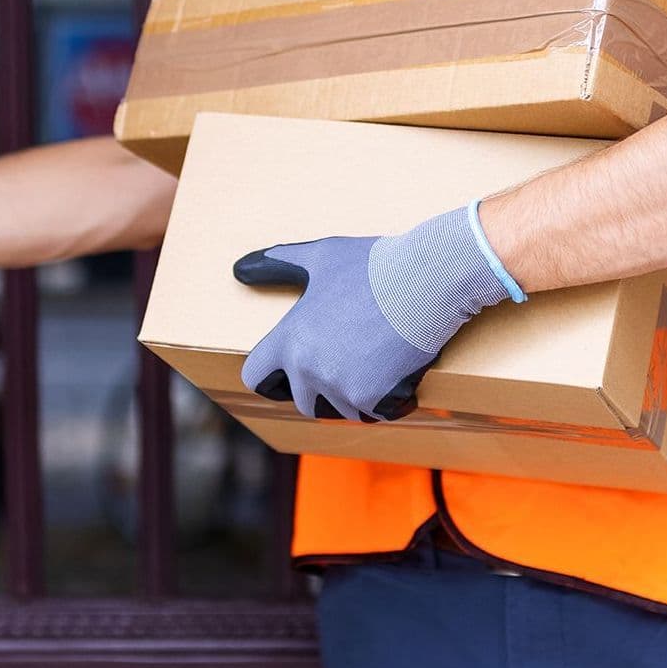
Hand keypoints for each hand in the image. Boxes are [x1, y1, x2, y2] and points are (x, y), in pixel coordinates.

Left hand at [232, 202, 524, 421]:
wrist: (427, 279)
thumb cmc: (374, 265)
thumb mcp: (321, 256)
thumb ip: (278, 264)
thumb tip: (240, 269)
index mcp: (290, 339)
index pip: (255, 376)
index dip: (270, 377)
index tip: (285, 375)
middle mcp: (308, 368)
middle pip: (303, 401)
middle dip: (322, 388)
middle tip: (348, 363)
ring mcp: (340, 387)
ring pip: (342, 408)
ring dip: (357, 395)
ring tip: (376, 362)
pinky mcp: (374, 399)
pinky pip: (376, 411)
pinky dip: (388, 400)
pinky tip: (400, 371)